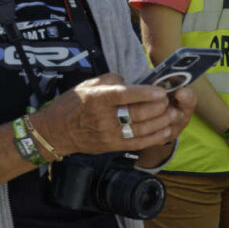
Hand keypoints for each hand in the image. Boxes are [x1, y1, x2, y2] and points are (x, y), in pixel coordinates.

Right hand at [31, 75, 191, 156]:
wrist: (57, 131)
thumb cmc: (74, 104)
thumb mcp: (88, 85)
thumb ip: (112, 81)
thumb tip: (132, 83)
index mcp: (96, 99)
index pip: (124, 95)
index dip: (145, 93)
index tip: (161, 91)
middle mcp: (103, 117)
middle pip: (137, 113)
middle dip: (158, 107)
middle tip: (169, 100)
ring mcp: (108, 134)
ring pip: (141, 129)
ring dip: (161, 122)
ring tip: (172, 114)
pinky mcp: (112, 146)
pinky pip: (137, 143)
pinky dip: (154, 137)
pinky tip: (165, 130)